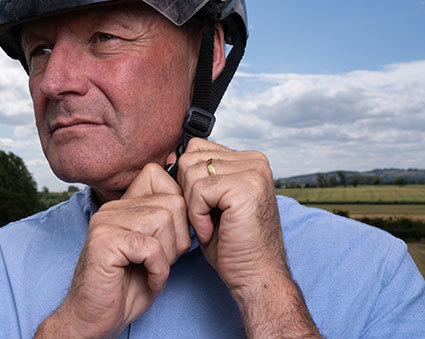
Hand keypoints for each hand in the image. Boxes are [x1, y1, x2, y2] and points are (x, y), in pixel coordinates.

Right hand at [36, 164, 190, 337]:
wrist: (93, 319)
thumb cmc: (126, 287)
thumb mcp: (153, 249)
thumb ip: (166, 223)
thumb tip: (194, 201)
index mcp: (123, 205)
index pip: (158, 175)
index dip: (178, 205)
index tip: (173, 237)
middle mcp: (112, 208)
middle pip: (172, 202)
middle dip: (178, 237)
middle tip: (162, 262)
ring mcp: (106, 223)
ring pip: (164, 220)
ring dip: (168, 254)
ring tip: (153, 270)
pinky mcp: (105, 242)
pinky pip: (151, 247)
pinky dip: (158, 270)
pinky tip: (148, 280)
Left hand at [176, 138, 319, 336]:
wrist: (254, 276)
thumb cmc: (231, 244)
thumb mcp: (209, 202)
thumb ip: (195, 176)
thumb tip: (169, 157)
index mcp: (248, 160)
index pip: (197, 148)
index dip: (188, 179)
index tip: (202, 206)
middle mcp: (254, 161)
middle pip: (191, 158)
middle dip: (187, 192)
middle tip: (205, 218)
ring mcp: (253, 172)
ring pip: (191, 172)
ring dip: (192, 206)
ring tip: (210, 225)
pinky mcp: (245, 187)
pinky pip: (198, 190)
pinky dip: (197, 216)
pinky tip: (211, 231)